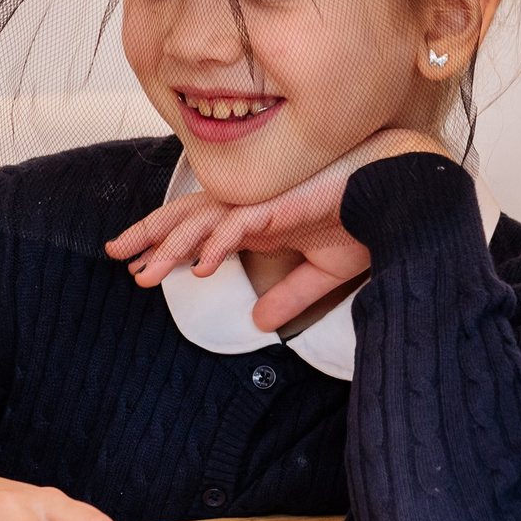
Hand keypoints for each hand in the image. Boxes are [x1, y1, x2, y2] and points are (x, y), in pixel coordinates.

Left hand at [104, 129, 447, 331]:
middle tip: (116, 256)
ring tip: (147, 271)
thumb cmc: (366, 222)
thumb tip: (260, 323)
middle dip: (151, 235)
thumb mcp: (322, 273)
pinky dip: (218, 241)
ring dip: (174, 245)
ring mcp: (266, 203)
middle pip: (190, 217)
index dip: (169, 246)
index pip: (202, 230)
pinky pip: (241, 223)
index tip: (138, 267)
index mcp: (260, 219)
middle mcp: (255, 207)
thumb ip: (289, 295)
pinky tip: (202, 265)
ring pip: (206, 221)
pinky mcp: (283, 204)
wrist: (404, 197)